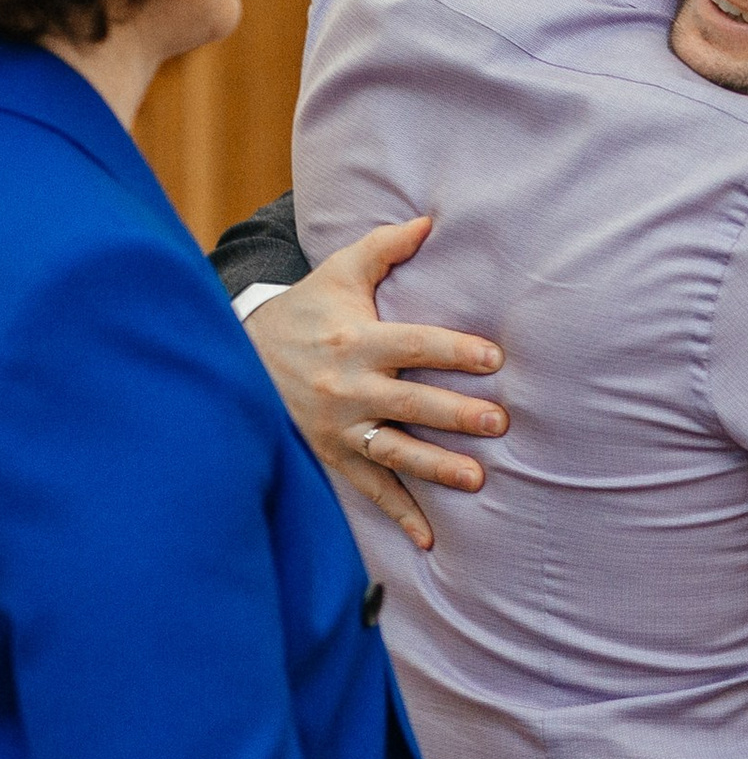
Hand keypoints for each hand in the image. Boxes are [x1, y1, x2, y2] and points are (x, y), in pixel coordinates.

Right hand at [244, 220, 505, 551]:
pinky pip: (369, 489)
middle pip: (410, 402)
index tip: (495, 358)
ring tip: (478, 478)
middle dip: (455, 412)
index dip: (455, 350)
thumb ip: (386, 248)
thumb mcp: (339, 274)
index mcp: (357, 341)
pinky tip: (431, 539)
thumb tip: (432, 218)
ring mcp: (339, 427)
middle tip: (500, 421)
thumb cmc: (305, 311)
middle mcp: (348, 387)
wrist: (237, 357)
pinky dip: (400, 515)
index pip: (415, 344)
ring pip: (394, 451)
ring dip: (436, 466)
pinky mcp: (331, 455)